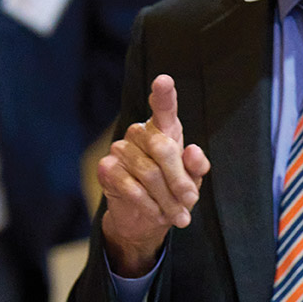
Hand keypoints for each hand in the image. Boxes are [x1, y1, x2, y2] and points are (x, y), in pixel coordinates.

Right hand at [97, 75, 210, 275]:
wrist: (145, 220)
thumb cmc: (172, 193)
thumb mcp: (192, 181)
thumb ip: (196, 167)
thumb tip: (193, 150)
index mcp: (164, 130)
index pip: (164, 108)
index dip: (163, 94)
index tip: (164, 81)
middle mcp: (140, 133)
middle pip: (162, 148)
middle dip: (179, 180)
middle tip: (190, 202)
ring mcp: (120, 149)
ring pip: (149, 173)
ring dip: (167, 200)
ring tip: (177, 216)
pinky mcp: (106, 169)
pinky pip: (131, 187)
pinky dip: (149, 205)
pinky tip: (155, 214)